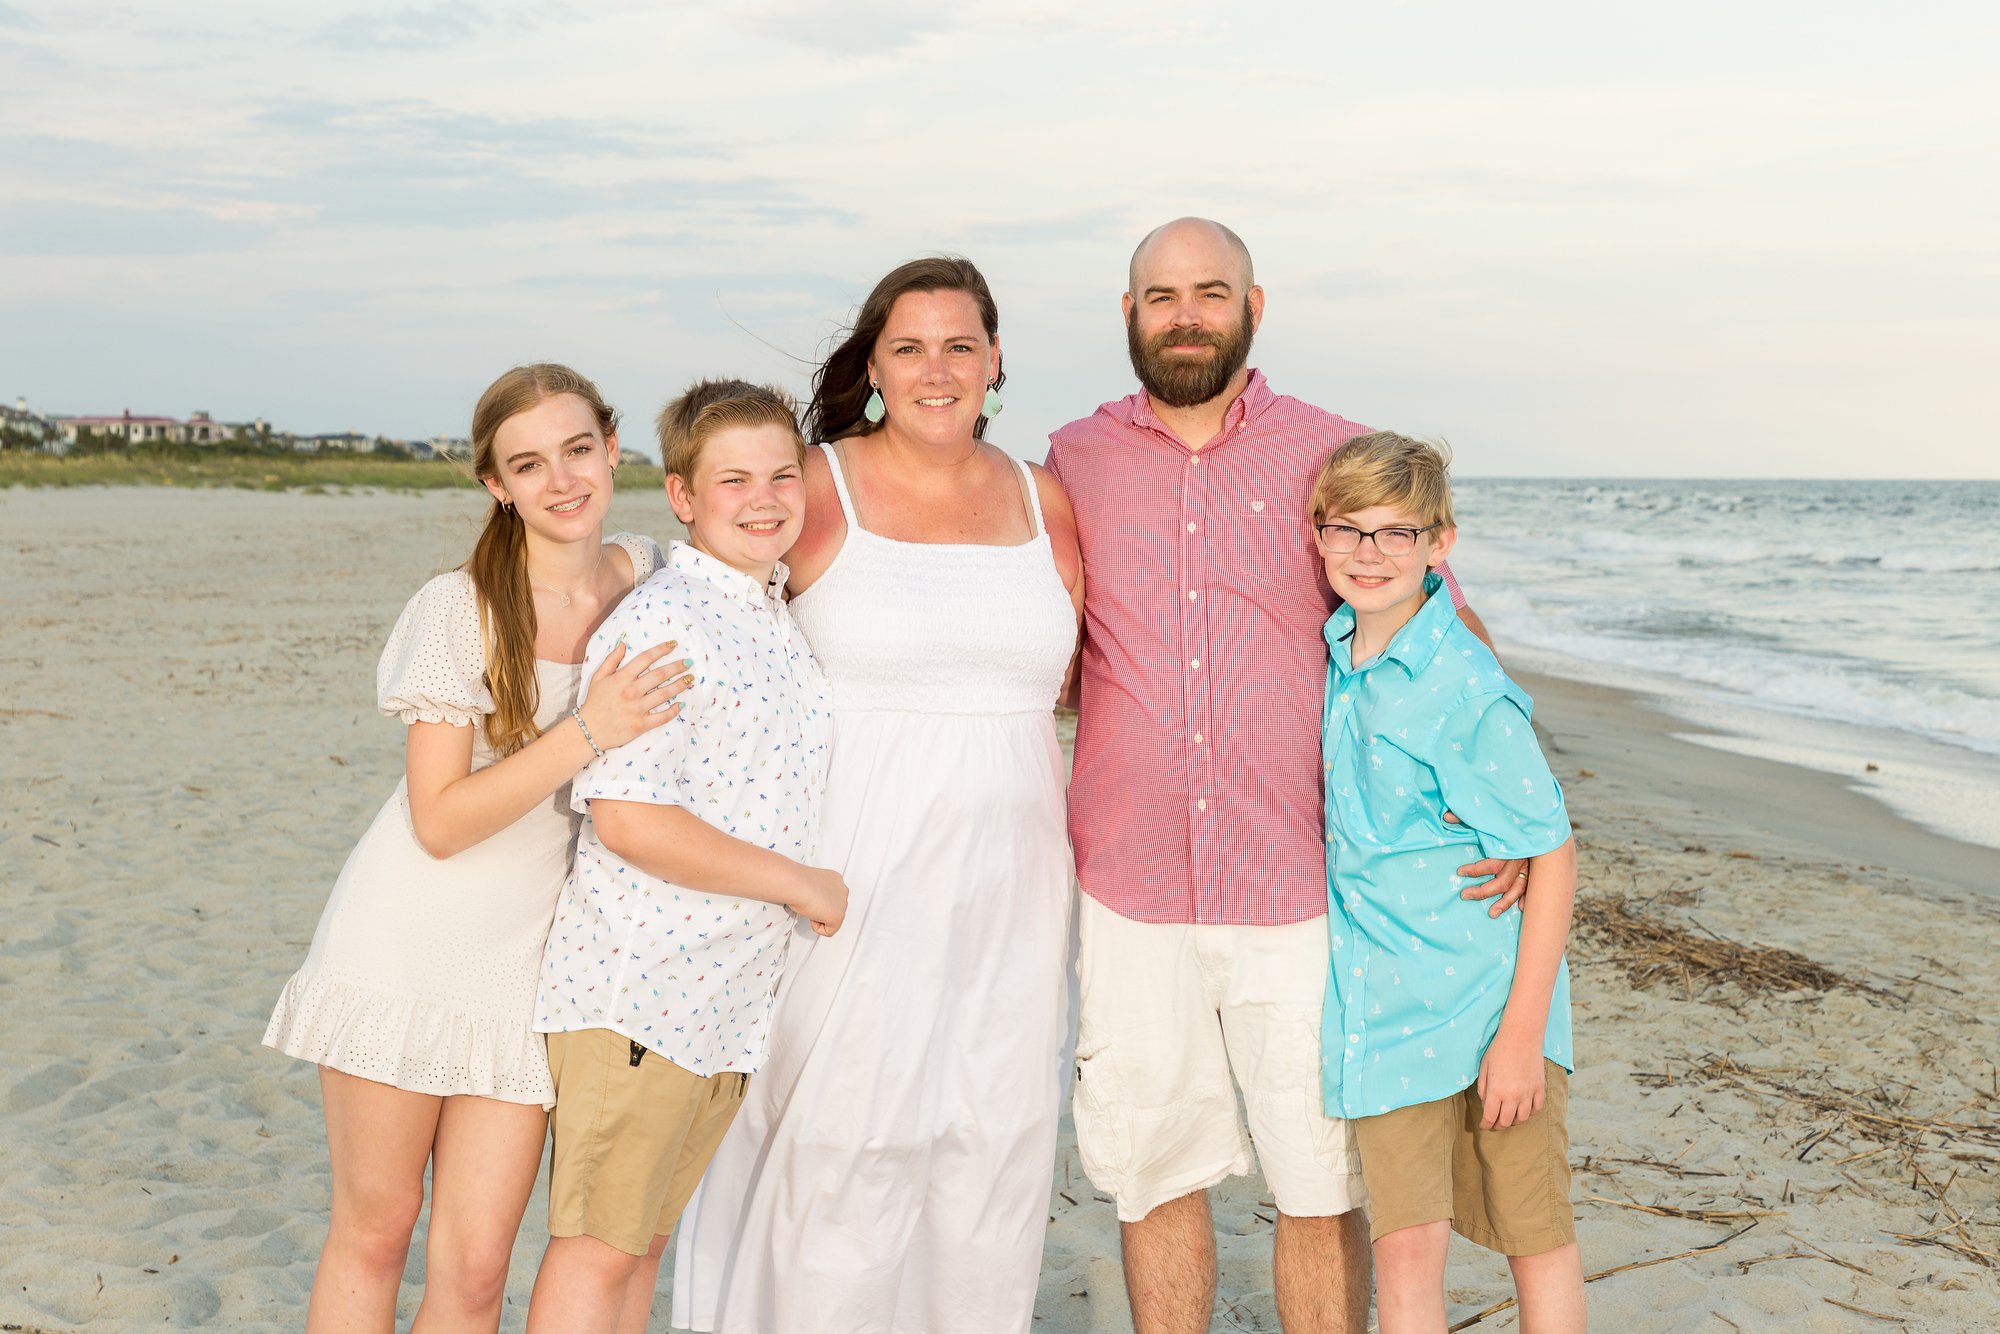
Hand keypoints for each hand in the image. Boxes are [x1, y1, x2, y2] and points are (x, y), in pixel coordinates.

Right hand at [578, 640, 692, 749]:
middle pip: (660, 675)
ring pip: (664, 694)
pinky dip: (673, 711)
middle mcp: (631, 691)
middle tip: (689, 663)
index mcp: (621, 678)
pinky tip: (681, 705)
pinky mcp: (641, 725)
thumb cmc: (594, 702)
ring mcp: (637, 709)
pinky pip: (662, 717)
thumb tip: (624, 643)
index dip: (661, 650)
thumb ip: (611, 660)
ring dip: (680, 686)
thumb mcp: (598, 677)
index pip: (645, 659)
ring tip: (690, 680)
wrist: (589, 731)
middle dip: (677, 667)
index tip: (673, 645)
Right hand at [789, 865, 848, 936]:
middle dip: (821, 910)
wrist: (796, 885)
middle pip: (834, 909)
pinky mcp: (837, 917)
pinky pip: (829, 931)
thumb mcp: (811, 883)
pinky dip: (817, 927)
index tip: (811, 899)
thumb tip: (815, 899)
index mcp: (836, 880)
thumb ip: (819, 892)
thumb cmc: (797, 882)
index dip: (819, 901)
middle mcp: (842, 890)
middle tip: (810, 904)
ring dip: (819, 917)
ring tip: (810, 907)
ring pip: (832, 920)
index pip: (833, 897)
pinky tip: (812, 914)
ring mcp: (842, 904)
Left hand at [1454, 824, 1528, 917]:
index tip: (1459, 872)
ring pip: (1517, 889)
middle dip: (1482, 891)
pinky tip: (1522, 908)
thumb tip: (1446, 816)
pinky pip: (1533, 887)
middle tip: (1464, 895)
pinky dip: (1528, 898)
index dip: (1474, 870)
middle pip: (1501, 882)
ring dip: (1504, 903)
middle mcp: (1519, 861)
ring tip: (1491, 914)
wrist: (1541, 816)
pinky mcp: (1537, 870)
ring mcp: (1530, 867)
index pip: (1491, 864)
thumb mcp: (1489, 816)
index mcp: (1508, 848)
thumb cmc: (1511, 817)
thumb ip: (1467, 816)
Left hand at [1476, 1032, 1546, 1129]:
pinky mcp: (1540, 1088)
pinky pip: (1537, 1109)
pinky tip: (1523, 1109)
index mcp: (1496, 1091)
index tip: (1483, 1125)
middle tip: (1494, 1124)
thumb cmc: (1499, 1050)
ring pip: (1522, 1118)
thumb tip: (1487, 1104)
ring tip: (1508, 1117)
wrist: (1521, 1037)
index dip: (1485, 1125)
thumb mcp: (1484, 1068)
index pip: (1490, 1117)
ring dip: (1514, 1121)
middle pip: (1506, 1122)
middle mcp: (1513, 1096)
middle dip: (1498, 1126)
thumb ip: (1483, 1089)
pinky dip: (1530, 1113)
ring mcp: (1529, 1093)